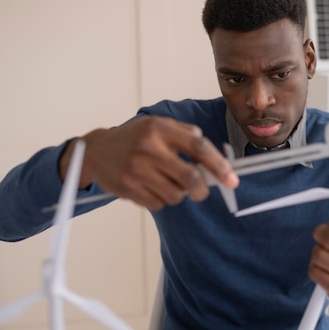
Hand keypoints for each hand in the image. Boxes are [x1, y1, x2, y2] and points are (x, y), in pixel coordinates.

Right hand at [59, 116, 237, 210]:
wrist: (96, 151)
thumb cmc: (136, 138)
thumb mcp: (159, 125)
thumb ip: (186, 134)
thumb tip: (215, 156)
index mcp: (159, 129)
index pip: (198, 147)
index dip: (219, 165)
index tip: (232, 180)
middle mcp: (148, 149)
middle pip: (189, 178)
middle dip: (202, 190)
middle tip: (203, 192)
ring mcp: (136, 170)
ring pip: (175, 195)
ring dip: (178, 194)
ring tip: (166, 182)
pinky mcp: (127, 188)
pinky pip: (158, 204)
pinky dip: (161, 200)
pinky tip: (150, 187)